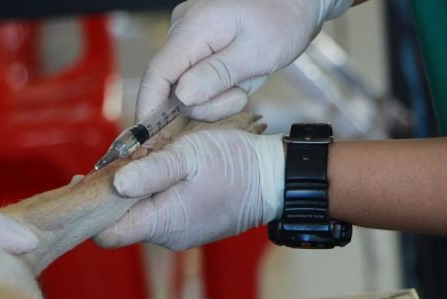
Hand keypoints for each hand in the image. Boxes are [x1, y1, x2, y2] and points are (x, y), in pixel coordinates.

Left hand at [95, 129, 283, 249]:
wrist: (274, 179)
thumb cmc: (235, 165)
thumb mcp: (189, 156)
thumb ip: (151, 171)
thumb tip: (114, 183)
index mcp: (162, 223)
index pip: (106, 234)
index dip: (91, 208)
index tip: (87, 179)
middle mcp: (167, 236)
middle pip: (121, 222)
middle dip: (114, 192)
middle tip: (119, 159)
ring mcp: (179, 233)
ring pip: (140, 215)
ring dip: (136, 189)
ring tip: (147, 159)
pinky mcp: (189, 225)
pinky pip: (159, 212)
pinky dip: (154, 193)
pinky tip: (164, 170)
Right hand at [137, 0, 352, 121]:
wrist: (298, 2)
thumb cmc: (284, 19)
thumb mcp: (257, 53)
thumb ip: (217, 76)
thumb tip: (182, 97)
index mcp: (194, 28)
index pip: (158, 72)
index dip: (149, 107)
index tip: (148, 137)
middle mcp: (183, 29)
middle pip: (173, 85)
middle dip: (206, 102)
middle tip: (241, 94)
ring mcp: (190, 37)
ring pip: (188, 87)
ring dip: (218, 95)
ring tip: (247, 79)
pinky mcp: (199, 46)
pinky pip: (200, 79)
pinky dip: (220, 86)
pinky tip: (241, 75)